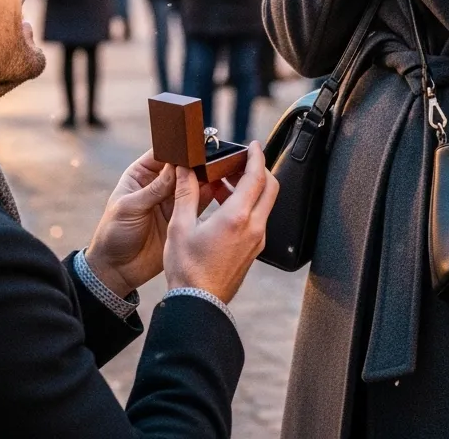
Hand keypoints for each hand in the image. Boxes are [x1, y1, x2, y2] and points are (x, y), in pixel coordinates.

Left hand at [87, 151, 232, 296]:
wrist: (117, 269)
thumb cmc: (113, 233)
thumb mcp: (130, 207)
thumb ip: (154, 189)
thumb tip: (176, 169)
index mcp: (140, 175)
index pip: (161, 155)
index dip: (176, 149)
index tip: (193, 144)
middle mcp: (158, 185)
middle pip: (179, 168)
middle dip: (193, 162)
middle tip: (212, 156)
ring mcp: (170, 202)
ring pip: (190, 184)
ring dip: (202, 178)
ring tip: (219, 169)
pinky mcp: (180, 218)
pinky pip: (195, 204)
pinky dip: (206, 196)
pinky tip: (219, 189)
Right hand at [163, 142, 278, 303]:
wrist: (198, 304)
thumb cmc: (188, 269)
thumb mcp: (180, 226)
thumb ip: (185, 193)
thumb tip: (184, 169)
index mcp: (237, 217)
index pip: (256, 177)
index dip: (256, 156)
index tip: (253, 145)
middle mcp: (254, 228)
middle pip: (268, 188)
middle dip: (257, 170)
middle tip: (238, 161)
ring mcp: (256, 241)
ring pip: (263, 204)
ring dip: (249, 188)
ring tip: (223, 184)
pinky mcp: (253, 251)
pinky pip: (257, 219)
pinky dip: (246, 205)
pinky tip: (223, 207)